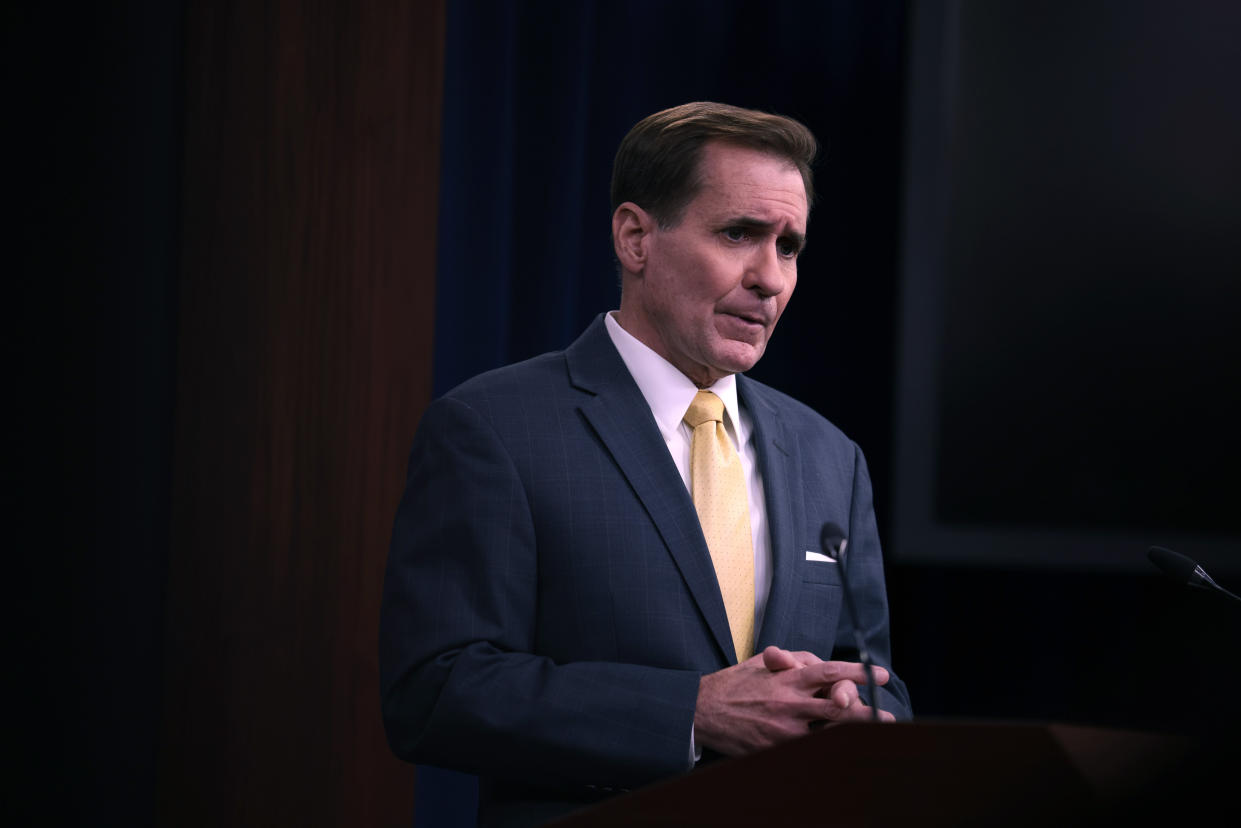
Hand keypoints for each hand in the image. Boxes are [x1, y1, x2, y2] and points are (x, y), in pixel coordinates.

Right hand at [694, 646, 891, 756]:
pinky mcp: (775, 748)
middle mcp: (789, 704)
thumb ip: (792, 660)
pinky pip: (807, 750)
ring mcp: (784, 730)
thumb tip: (816, 663)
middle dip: (864, 711)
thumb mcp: (762, 663)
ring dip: (851, 733)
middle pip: (837, 708)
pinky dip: (826, 749)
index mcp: (788, 679)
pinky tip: (841, 751)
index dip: (858, 673)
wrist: (704, 711)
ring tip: (872, 735)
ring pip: (827, 733)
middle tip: (887, 716)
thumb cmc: (736, 683)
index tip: (881, 675)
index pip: (829, 672)